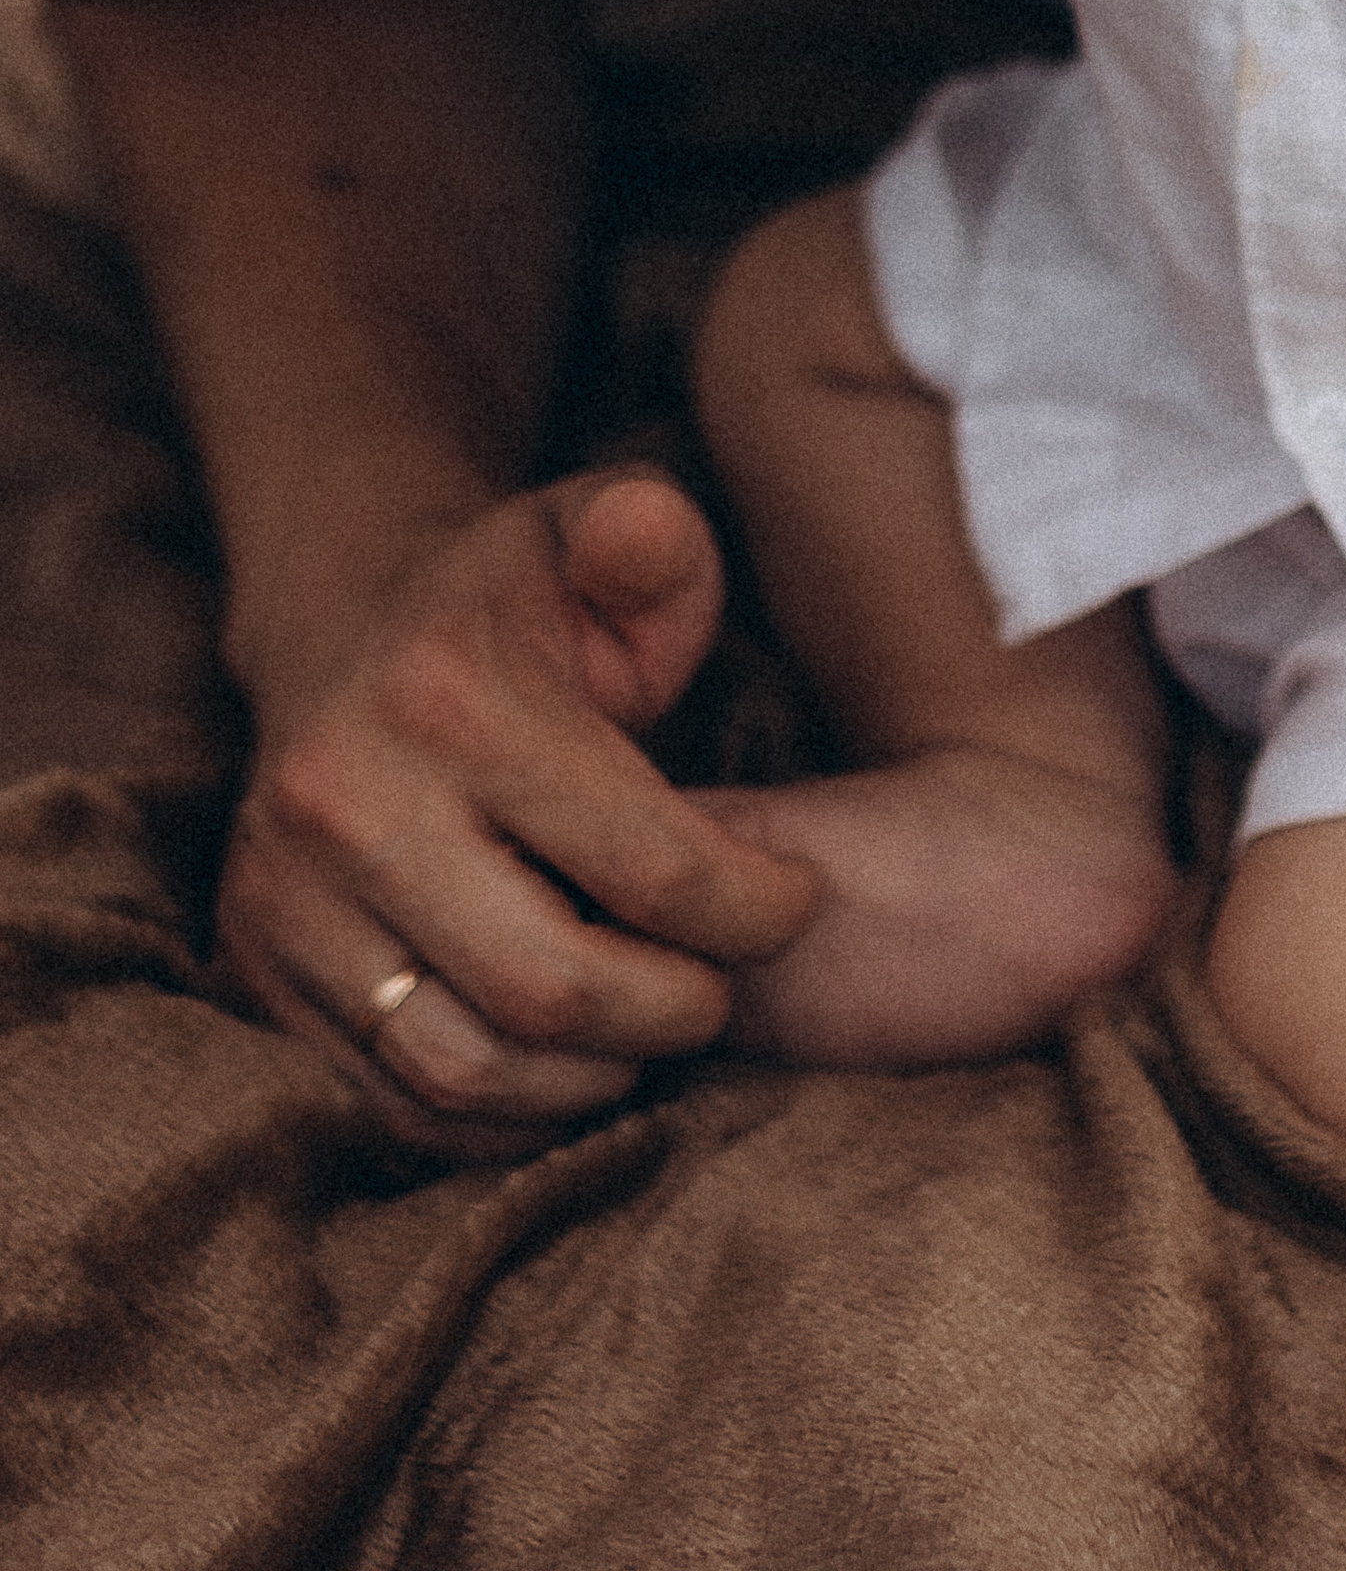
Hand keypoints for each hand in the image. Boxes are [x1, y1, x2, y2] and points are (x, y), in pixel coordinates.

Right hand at [216, 470, 818, 1161]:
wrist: (345, 629)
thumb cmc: (517, 597)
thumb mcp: (597, 526)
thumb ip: (650, 535)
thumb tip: (646, 541)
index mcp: (447, 696)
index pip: (644, 863)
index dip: (753, 910)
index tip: (793, 901)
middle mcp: (344, 804)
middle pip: (552, 989)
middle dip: (677, 1010)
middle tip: (723, 984)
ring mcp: (285, 900)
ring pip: (466, 1067)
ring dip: (593, 1076)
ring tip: (653, 1023)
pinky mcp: (259, 972)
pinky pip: (397, 1101)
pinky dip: (505, 1112)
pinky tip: (573, 1057)